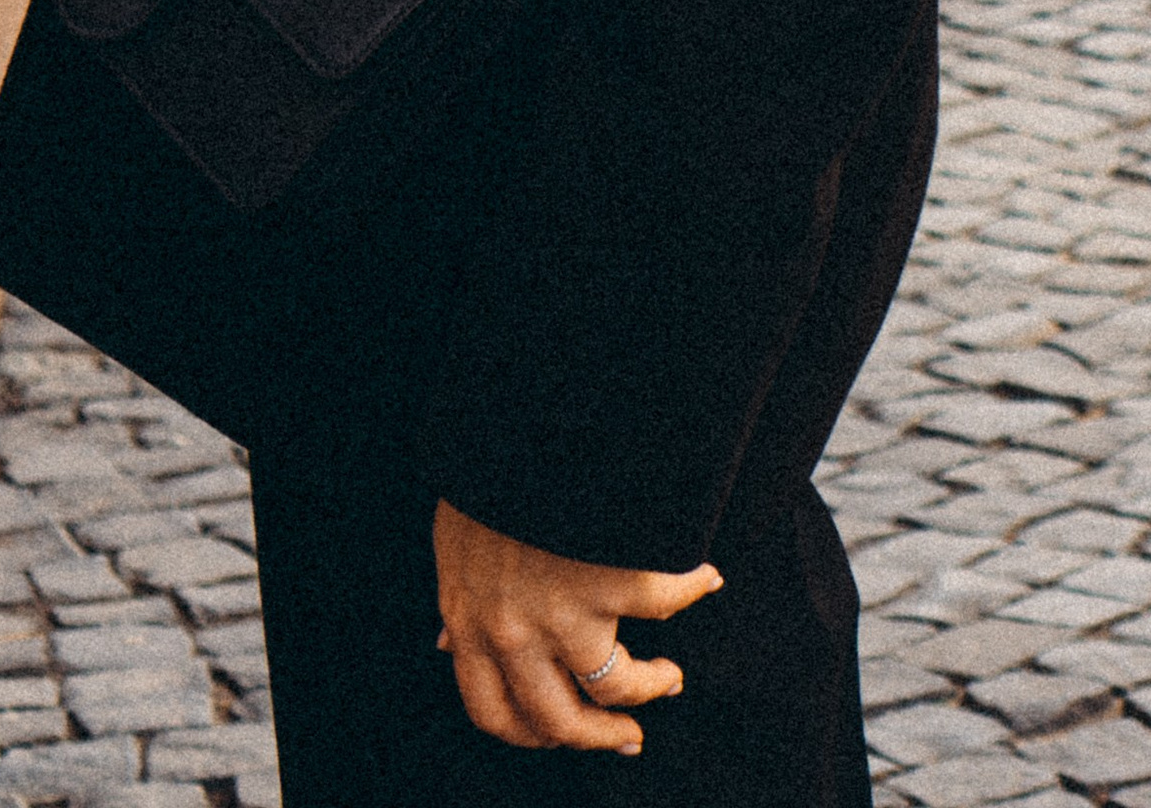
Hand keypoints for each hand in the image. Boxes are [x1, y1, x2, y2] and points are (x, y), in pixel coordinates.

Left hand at [433, 498, 719, 752]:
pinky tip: (704, 579)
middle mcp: (514, 631)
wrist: (521, 413)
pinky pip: (666, 601)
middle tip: (628, 738)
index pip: (493, 712)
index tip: (558, 734)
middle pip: (558, 720)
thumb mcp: (452, 542)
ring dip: (650, 688)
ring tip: (669, 679)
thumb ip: (459, 600)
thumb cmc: (484, 471)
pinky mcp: (615, 578)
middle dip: (599, 736)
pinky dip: (692, 588)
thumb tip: (446, 645)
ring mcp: (566, 610)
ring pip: (616, 685)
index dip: (530, 734)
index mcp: (470, 621)